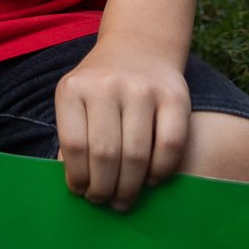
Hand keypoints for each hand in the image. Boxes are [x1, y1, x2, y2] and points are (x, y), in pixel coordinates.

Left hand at [55, 39, 190, 209]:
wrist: (138, 47)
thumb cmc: (101, 86)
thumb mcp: (76, 99)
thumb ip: (74, 134)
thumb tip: (78, 185)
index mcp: (73, 88)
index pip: (74, 145)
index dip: (78, 177)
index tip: (80, 192)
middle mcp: (107, 86)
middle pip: (105, 154)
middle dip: (104, 188)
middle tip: (105, 201)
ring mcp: (143, 90)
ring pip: (137, 155)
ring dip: (130, 187)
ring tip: (124, 199)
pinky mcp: (175, 96)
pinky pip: (170, 146)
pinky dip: (160, 171)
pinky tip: (150, 180)